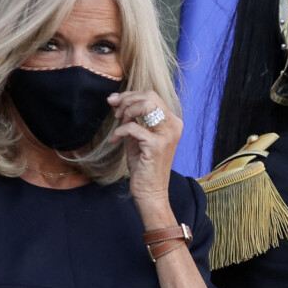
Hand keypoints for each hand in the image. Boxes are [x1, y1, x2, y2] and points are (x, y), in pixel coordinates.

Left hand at [107, 91, 182, 208]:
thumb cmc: (144, 165)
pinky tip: (114, 140)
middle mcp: (173, 126)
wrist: (150, 191)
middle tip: (116, 113)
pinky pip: (133, 127)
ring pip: (146, 105)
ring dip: (127, 111)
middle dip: (127, 100)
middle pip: (150, 96)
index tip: (114, 101)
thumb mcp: (137, 137)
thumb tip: (115, 100)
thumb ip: (131, 119)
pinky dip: (119, 131)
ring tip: (118, 122)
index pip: (152, 96)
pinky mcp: (156, 145)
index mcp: (172, 122)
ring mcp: (167, 135)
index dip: (130, 95)